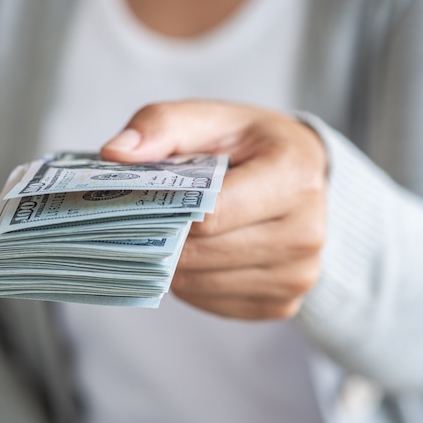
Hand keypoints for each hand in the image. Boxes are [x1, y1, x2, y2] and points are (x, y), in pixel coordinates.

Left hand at [101, 100, 326, 319]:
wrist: (302, 177)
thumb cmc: (251, 145)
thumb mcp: (211, 118)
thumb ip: (162, 126)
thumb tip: (115, 153)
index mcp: (293, 177)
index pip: (208, 213)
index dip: (165, 209)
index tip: (137, 202)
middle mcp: (306, 232)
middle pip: (201, 254)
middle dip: (164, 237)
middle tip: (144, 220)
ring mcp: (299, 275)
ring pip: (201, 285)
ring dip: (175, 265)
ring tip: (175, 234)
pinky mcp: (284, 303)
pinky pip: (214, 304)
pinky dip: (194, 284)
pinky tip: (198, 256)